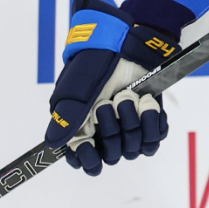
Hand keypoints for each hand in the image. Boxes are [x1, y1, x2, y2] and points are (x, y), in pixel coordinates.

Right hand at [44, 0, 180, 174]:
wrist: (127, 45)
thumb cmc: (96, 64)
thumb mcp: (76, 90)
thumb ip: (66, 118)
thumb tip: (54, 144)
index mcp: (82, 130)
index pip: (85, 162)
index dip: (88, 159)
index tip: (89, 144)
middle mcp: (105, 135)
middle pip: (112, 156)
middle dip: (112, 128)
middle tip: (108, 102)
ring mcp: (128, 131)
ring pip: (134, 148)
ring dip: (132, 120)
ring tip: (128, 95)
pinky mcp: (149, 124)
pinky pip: (154, 139)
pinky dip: (152, 121)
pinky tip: (145, 102)